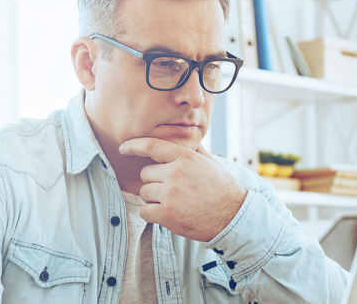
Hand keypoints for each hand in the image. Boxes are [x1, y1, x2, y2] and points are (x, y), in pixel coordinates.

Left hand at [119, 138, 247, 241]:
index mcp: (186, 158)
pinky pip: (145, 211)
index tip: (123, 148)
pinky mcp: (167, 214)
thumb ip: (195, 151)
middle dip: (154, 182)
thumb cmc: (223, 189)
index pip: (153, 146)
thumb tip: (189, 138)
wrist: (233, 217)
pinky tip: (168, 215)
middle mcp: (176, 173)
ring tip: (174, 203)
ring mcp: (171, 194)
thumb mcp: (212, 163)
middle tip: (172, 191)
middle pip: (146, 174)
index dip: (134, 145)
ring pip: (145, 193)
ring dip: (154, 199)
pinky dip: (153, 215)